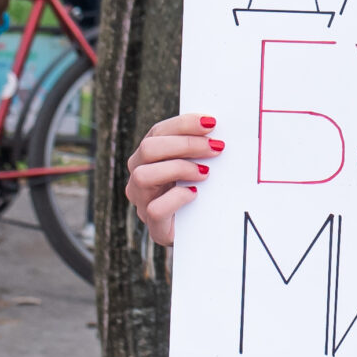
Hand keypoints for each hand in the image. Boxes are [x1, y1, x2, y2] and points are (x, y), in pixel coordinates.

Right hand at [127, 112, 221, 246]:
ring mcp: (143, 203)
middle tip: (216, 147)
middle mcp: (139, 178)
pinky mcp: (155, 227)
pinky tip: (195, 194)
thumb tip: (217, 124)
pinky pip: (155, 209)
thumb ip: (202, 147)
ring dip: (178, 168)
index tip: (211, 123)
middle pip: (148, 149)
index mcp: (149, 158)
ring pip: (143, 176)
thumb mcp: (201, 165)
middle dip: (185, 144)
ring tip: (205, 173)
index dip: (183, 124)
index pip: (158, 132)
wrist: (203, 233)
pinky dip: (176, 198)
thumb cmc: (203, 193)